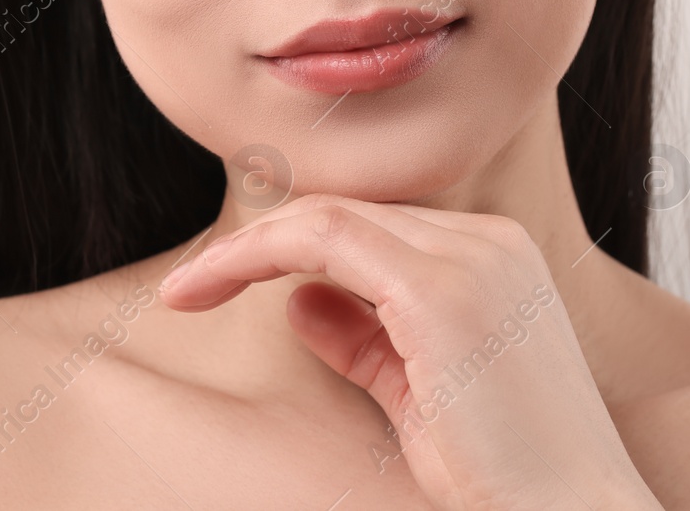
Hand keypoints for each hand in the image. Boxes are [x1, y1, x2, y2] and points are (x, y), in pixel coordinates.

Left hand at [157, 194, 662, 510]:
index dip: (286, 246)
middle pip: (342, 213)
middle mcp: (488, 242)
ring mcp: (470, 259)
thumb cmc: (504, 477)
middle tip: (185, 287)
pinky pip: (323, 240)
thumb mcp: (418, 394)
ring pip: (324, 216)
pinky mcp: (442, 291)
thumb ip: (363, 339)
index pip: (367, 227)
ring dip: (243, 249)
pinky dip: (258, 255)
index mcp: (494, 257)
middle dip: (254, 245)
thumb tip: (299, 301)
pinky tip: (213, 285)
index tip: (216, 283)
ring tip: (184, 290)